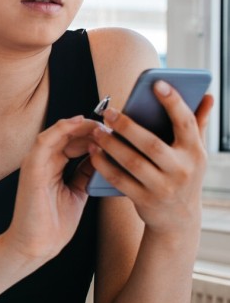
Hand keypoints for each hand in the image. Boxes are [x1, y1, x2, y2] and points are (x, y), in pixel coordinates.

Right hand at [4, 116, 101, 261]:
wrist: (36, 245)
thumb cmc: (54, 224)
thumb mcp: (78, 192)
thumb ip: (85, 173)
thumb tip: (101, 156)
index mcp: (52, 167)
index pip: (73, 141)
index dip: (93, 135)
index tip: (115, 134)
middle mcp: (43, 162)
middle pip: (67, 134)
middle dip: (90, 128)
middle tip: (112, 127)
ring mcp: (35, 163)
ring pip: (57, 133)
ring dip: (80, 126)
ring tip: (101, 124)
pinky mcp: (31, 168)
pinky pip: (45, 141)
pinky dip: (61, 129)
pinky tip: (79, 123)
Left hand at [90, 81, 213, 235]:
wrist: (178, 219)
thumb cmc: (184, 174)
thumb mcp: (195, 153)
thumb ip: (198, 123)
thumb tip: (208, 95)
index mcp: (195, 152)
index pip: (185, 122)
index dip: (173, 102)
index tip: (158, 83)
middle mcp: (181, 170)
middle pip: (151, 144)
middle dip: (127, 126)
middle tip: (109, 112)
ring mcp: (162, 187)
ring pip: (132, 162)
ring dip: (111, 144)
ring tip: (97, 131)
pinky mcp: (144, 200)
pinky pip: (119, 179)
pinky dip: (104, 165)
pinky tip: (94, 152)